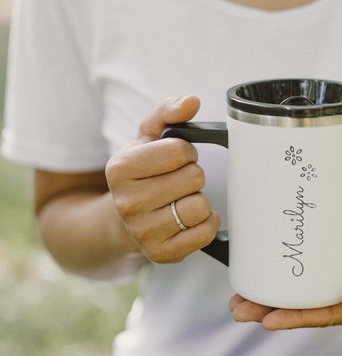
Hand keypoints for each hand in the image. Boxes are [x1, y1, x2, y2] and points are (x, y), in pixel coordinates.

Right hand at [105, 96, 219, 262]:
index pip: (179, 151)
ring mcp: (143, 231)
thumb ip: (168, 113)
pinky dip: (206, 223)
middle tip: (178, 181)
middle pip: (193, 178)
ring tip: (181, 200)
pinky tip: (190, 219)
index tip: (176, 158)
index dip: (185, 152)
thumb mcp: (147, 138)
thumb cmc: (141, 175)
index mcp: (120, 168)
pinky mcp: (161, 254)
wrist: (124, 220)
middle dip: (192, 175)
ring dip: (199, 200)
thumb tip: (191, 101)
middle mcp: (127, 202)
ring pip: (200, 206)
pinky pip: (205, 233)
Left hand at [229, 198, 341, 329]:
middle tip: (238, 310)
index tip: (267, 321)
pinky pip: (303, 275)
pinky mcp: (330, 265)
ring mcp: (338, 282)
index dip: (295, 319)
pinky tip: (259, 273)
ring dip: (269, 298)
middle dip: (271, 312)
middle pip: (305, 309)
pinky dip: (281, 276)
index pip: (325, 317)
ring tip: (238, 299)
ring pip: (299, 295)